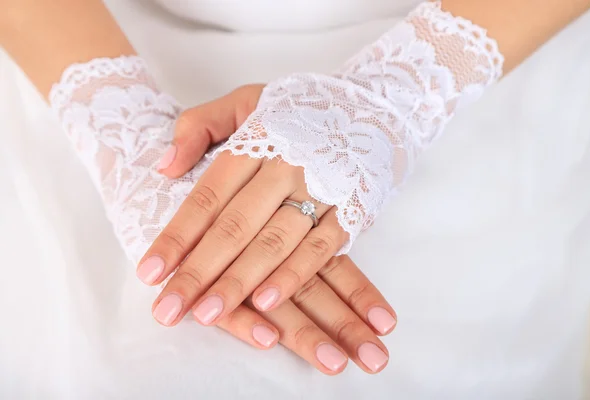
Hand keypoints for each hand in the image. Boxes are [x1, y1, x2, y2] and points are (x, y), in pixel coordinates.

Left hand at [138, 85, 395, 373]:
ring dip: (240, 282)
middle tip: (168, 309)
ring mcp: (321, 190)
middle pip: (235, 227)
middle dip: (199, 271)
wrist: (372, 104)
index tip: (149, 272)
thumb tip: (165, 167)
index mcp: (255, 142)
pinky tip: (266, 303)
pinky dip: (293, 276)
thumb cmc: (298, 110)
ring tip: (207, 314)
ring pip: (274, 243)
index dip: (177, 236)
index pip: (208, 196)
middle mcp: (285, 167)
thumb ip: (199, 126)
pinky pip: (321, 249)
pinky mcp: (351, 210)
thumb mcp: (244, 100)